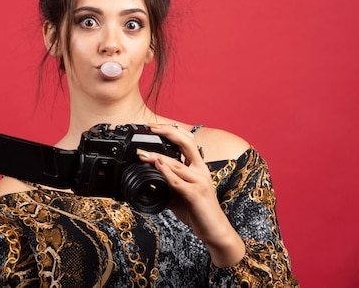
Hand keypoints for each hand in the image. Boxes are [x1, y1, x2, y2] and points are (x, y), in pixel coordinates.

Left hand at [139, 123, 244, 266]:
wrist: (215, 230)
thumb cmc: (198, 211)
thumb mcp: (179, 194)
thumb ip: (166, 184)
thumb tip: (147, 180)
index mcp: (198, 167)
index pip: (188, 141)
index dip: (172, 131)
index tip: (154, 126)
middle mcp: (201, 171)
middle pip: (187, 143)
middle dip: (168, 132)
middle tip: (151, 128)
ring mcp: (200, 182)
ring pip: (177, 163)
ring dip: (157, 157)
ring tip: (143, 153)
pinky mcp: (196, 195)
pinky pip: (178, 182)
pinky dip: (166, 173)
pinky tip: (158, 166)